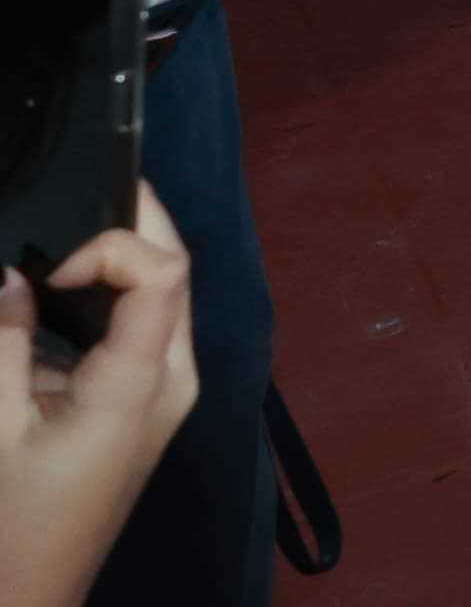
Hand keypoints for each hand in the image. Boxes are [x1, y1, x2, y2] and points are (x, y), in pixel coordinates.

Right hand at [0, 186, 198, 596]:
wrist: (30, 595)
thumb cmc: (12, 523)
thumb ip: (3, 342)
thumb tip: (8, 277)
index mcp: (141, 383)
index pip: (164, 273)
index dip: (116, 242)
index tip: (52, 263)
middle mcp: (172, 380)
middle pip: (174, 275)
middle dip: (136, 223)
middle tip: (90, 186)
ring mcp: (166, 395)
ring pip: (164, 300)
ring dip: (127, 258)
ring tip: (71, 231)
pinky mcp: (147, 408)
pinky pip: (145, 332)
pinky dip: (114, 299)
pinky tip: (66, 290)